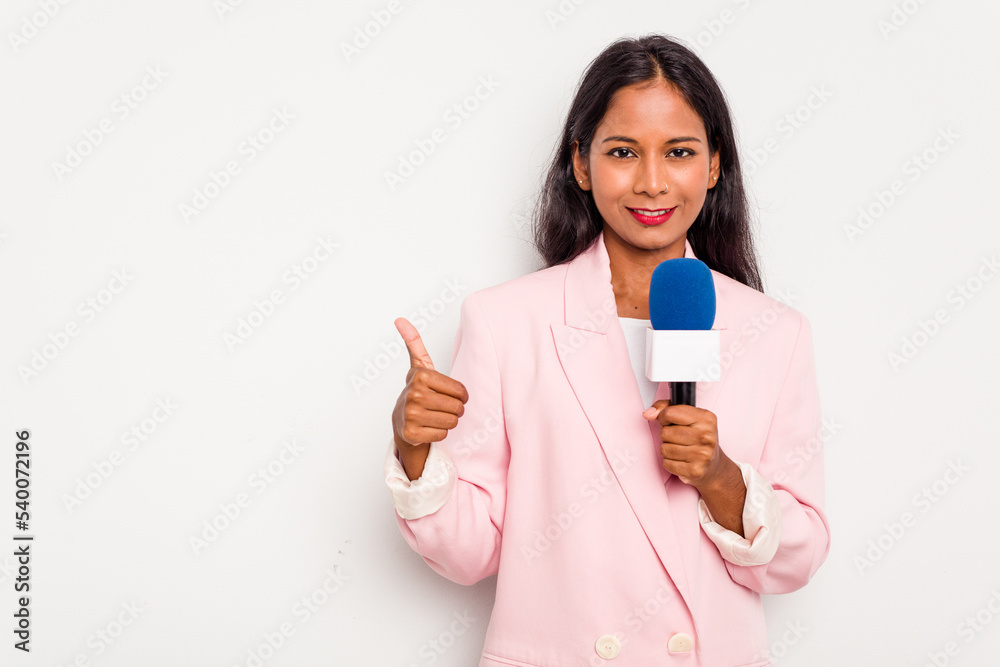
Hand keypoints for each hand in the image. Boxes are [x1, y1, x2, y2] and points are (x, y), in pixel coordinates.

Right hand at [391, 317, 468, 477]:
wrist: (401, 421)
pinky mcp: (411, 434)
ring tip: (435, 416)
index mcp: (420, 375)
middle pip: (457, 407)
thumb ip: (414, 343)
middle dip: (455, 409)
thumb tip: (399, 319)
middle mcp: (413, 394)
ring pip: (451, 422)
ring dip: (448, 421)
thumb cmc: (418, 392)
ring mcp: (411, 415)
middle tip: (441, 408)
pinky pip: (442, 434)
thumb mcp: (419, 367)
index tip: (448, 394)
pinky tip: (428, 428)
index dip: (460, 395)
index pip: (461, 391)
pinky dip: (439, 433)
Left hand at [641, 399, 727, 490]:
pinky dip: (670, 463)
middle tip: (678, 438)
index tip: (668, 421)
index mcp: (706, 418)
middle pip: (665, 432)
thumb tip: (648, 413)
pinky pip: (667, 463)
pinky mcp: (695, 470)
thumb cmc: (698, 439)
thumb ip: (666, 408)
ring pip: (664, 449)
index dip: (664, 417)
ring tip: (680, 449)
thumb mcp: (688, 417)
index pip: (671, 413)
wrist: (713, 466)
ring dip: (667, 450)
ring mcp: (702, 454)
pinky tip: (681, 460)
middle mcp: (706, 436)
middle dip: (666, 435)